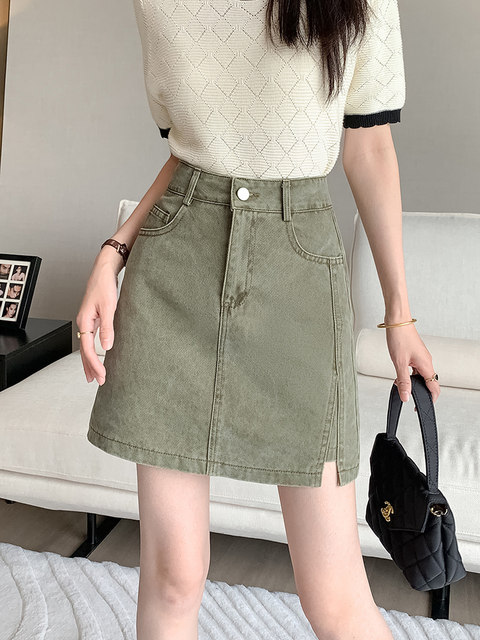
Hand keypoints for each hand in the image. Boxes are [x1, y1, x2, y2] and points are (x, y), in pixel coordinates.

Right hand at [76, 256, 119, 384]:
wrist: (104, 270)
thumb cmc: (105, 285)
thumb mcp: (110, 307)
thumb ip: (108, 328)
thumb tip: (107, 347)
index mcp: (85, 321)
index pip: (88, 349)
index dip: (95, 364)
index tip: (102, 375)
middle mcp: (84, 322)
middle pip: (84, 351)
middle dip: (90, 367)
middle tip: (98, 381)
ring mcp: (88, 321)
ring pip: (86, 346)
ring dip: (90, 361)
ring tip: (93, 375)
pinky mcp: (93, 318)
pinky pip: (90, 339)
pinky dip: (92, 350)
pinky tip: (98, 355)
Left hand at [385, 323, 439, 410]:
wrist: (397, 320)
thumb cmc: (400, 337)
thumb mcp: (399, 362)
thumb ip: (403, 381)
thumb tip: (406, 397)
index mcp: (426, 365)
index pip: (434, 387)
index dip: (430, 399)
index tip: (422, 407)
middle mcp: (426, 361)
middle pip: (428, 382)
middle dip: (420, 392)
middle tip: (408, 396)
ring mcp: (421, 357)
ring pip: (420, 375)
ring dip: (412, 382)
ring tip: (400, 385)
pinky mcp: (415, 354)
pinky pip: (415, 369)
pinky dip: (409, 374)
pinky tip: (399, 375)